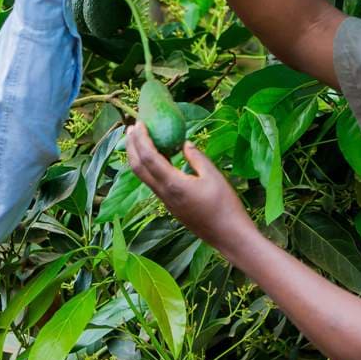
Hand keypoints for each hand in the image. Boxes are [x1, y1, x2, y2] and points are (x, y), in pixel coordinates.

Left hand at [125, 122, 258, 255]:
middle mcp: (164, 194)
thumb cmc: (225, 205)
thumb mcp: (214, 176)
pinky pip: (154, 183)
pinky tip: (158, 158)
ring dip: (138, 158)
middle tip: (131, 128)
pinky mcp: (170, 206)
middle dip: (131, 147)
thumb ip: (196, 158)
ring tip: (139, 140)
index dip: (141, 138)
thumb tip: (184, 144)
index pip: (148, 157)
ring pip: (143, 177)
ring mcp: (165, 202)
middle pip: (138, 168)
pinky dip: (149, 168)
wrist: (228, 236)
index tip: (139, 123)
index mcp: (173, 184)